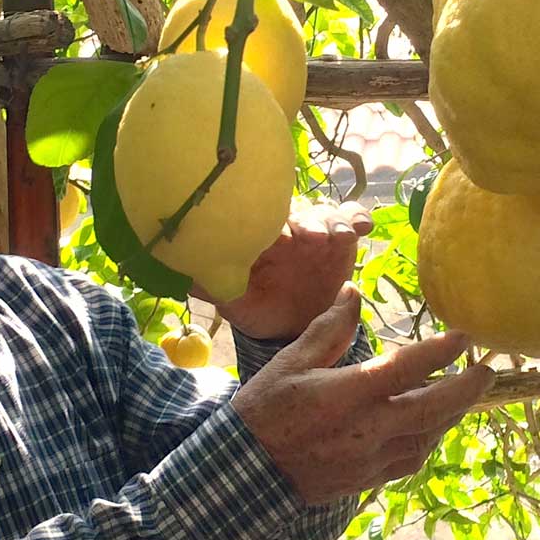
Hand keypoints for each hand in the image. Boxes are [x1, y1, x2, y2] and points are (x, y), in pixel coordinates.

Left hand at [203, 202, 374, 342]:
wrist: (290, 324)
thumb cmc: (255, 304)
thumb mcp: (230, 297)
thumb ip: (207, 282)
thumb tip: (173, 272)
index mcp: (257, 236)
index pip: (262, 222)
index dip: (269, 228)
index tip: (276, 241)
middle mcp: (286, 227)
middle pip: (297, 215)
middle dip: (305, 224)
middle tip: (310, 238)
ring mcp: (315, 230)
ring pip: (325, 216)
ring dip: (334, 223)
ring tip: (340, 238)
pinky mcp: (340, 240)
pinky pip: (351, 221)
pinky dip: (357, 219)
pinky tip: (365, 226)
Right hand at [230, 284, 495, 505]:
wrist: (245, 474)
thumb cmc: (264, 410)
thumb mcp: (290, 361)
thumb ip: (329, 329)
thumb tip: (355, 291)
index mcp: (347, 394)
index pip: (407, 368)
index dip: (441, 350)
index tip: (465, 335)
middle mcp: (366, 429)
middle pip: (433, 409)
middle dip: (466, 389)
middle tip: (487, 371)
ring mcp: (370, 459)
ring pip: (428, 437)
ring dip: (450, 415)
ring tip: (464, 394)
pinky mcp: (368, 480)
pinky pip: (411, 461)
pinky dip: (428, 441)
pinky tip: (432, 426)